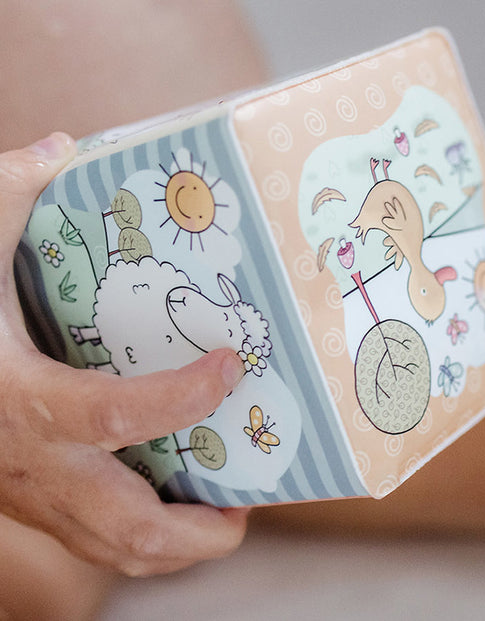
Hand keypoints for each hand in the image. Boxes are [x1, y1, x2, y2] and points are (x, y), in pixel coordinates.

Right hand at [0, 133, 247, 575]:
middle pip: (126, 529)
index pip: (116, 414)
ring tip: (226, 512)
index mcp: (20, 399)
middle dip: (198, 532)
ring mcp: (29, 495)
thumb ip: (8, 194)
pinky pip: (93, 538)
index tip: (230, 365)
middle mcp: (31, 462)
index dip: (182, 396)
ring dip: (176, 545)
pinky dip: (142, 534)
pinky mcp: (29, 502)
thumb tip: (63, 148)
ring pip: (110, 549)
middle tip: (248, 504)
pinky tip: (172, 502)